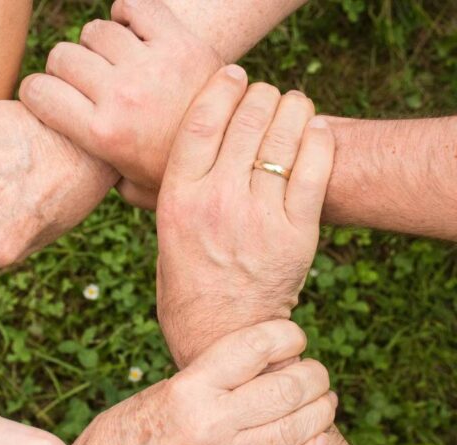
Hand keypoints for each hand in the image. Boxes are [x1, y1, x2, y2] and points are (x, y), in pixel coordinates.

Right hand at [19, 0, 222, 209]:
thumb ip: (101, 177)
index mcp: (102, 134)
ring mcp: (150, 66)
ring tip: (113, 60)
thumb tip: (77, 170)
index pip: (39, 92)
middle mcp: (121, 96)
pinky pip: (136, 6)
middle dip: (64, 68)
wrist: (237, 151)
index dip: (35, 92)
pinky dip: (128, 12)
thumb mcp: (133, 189)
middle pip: (63, 56)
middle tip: (83, 81)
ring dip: (98, 44)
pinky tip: (132, 30)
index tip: (45, 96)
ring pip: (96, 31)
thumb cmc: (178, 173)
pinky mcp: (179, 42)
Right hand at [73, 320, 334, 444]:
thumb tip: (259, 362)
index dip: (287, 334)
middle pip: (286, 389)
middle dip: (314, 375)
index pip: (255, 347)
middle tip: (315, 371)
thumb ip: (209, 377)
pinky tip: (316, 441)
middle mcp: (210, 422)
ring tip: (324, 400)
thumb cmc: (125, 430)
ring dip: (321, 411)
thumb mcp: (162, 389)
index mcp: (189, 388)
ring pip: (296, 431)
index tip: (293, 335)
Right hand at [155, 67, 334, 366]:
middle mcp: (217, 202)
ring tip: (293, 105)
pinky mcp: (296, 234)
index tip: (233, 74)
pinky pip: (315, 169)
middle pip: (247, 120)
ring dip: (292, 109)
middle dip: (260, 95)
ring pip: (283, 137)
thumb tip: (158, 158)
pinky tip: (315, 130)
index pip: (201, 121)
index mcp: (178, 200)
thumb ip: (164, 194)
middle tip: (265, 94)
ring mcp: (259, 217)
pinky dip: (319, 139)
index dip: (221, 87)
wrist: (221, 336)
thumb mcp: (163, 235)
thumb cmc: (186, 285)